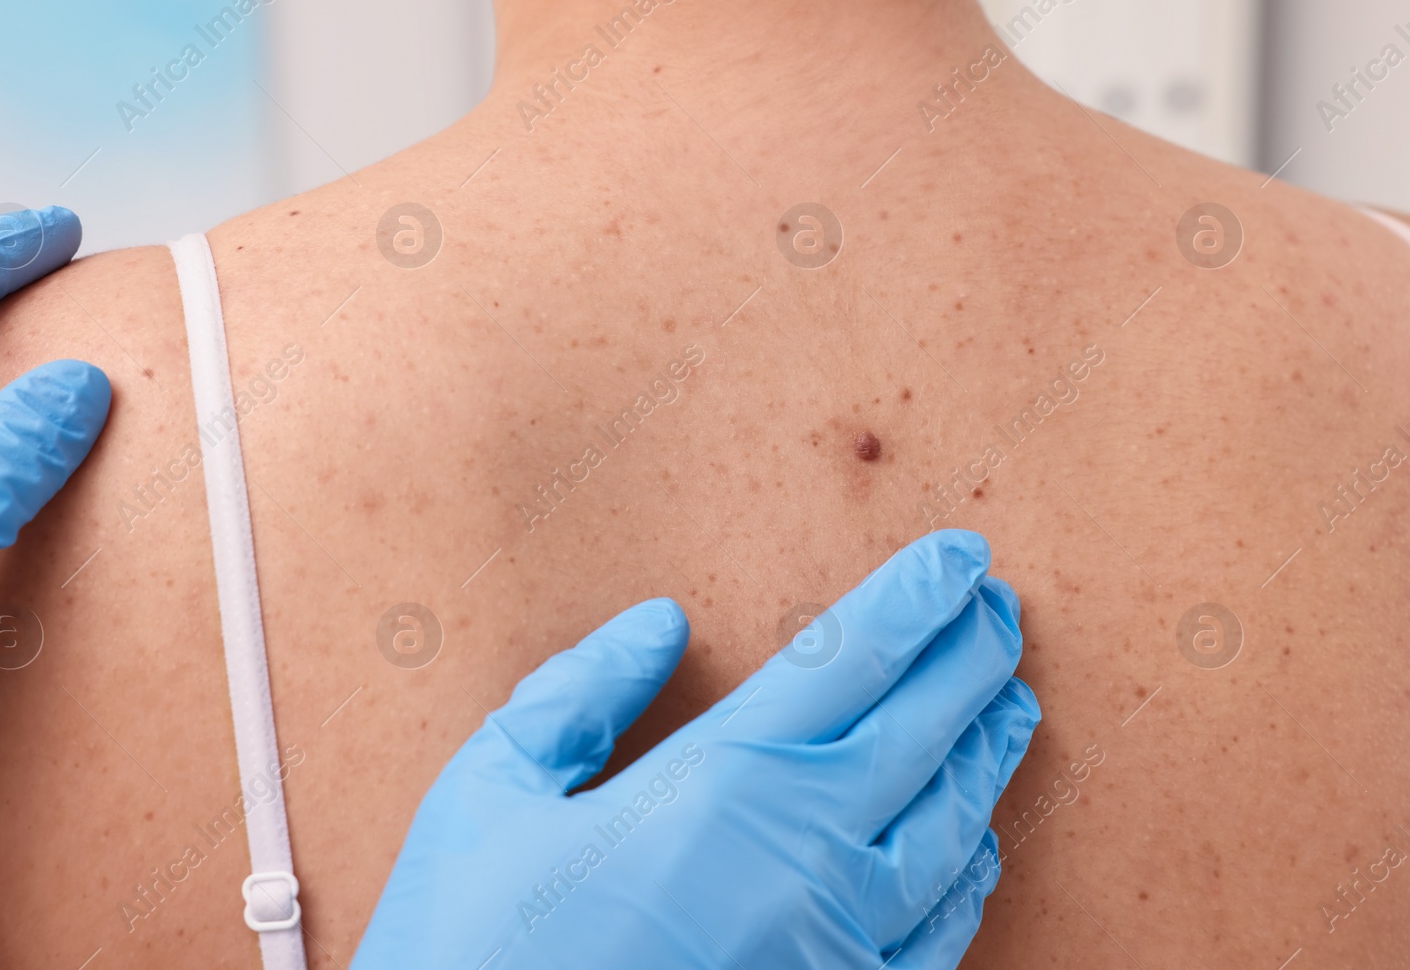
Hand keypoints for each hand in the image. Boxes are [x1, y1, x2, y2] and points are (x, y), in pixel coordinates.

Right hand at [353, 529, 1037, 968]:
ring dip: (989, 756)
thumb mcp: (489, 792)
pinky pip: (936, 937)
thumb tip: (661, 623)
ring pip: (950, 830)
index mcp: (718, 783)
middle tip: (1003, 608)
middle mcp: (802, 857)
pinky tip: (976, 845)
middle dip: (973, 658)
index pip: (849, 658)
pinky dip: (969, 877)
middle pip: (923, 732)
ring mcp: (833, 945)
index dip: (916, 597)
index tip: (961, 555)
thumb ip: (580, 693)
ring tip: (1014, 704)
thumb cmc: (472, 948)